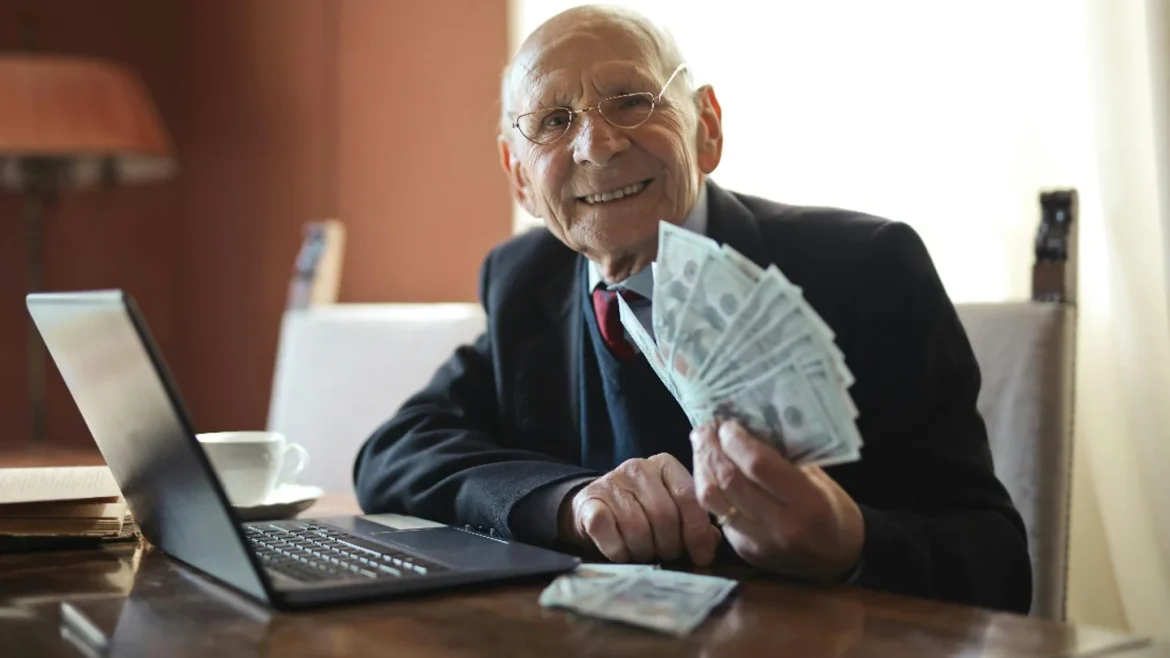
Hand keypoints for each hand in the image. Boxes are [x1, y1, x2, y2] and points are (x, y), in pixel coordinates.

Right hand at [558, 453, 721, 564]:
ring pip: (637, 527)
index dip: (697, 531)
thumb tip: (711, 542)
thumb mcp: (672, 512)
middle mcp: (639, 467)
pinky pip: (608, 532)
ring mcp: (611, 481)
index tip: (701, 556)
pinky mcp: (589, 501)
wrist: (594, 509)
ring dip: (643, 551)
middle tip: (665, 554)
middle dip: (669, 545)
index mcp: (666, 465)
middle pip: (664, 515)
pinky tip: (621, 552)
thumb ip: (695, 524)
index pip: (688, 497)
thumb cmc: (642, 513)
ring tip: (643, 553)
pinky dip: (618, 551)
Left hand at [690, 420, 864, 581]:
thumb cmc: (834, 510)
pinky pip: (715, 513)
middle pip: (729, 481)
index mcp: (807, 504)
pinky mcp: (742, 549)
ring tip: (701, 444)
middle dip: (712, 449)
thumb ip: (785, 457)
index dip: (737, 440)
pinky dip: (708, 486)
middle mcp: (779, 526)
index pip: (759, 466)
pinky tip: (708, 469)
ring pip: (712, 499)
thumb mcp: (819, 479)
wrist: (837, 560)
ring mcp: (757, 541)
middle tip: (706, 428)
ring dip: (702, 467)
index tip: (728, 423)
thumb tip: (749, 426)